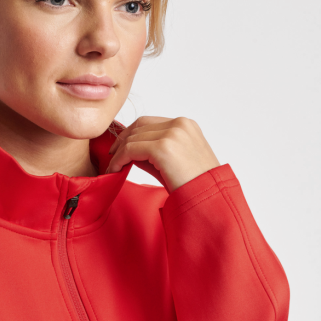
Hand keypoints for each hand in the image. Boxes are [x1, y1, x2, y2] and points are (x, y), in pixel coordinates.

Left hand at [105, 115, 219, 192]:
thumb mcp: (175, 160)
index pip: (148, 122)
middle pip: (138, 126)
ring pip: (132, 137)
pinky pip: (130, 149)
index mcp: (185, 124)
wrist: (208, 198)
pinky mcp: (163, 148)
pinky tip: (116, 169)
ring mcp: (172, 134)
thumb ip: (154, 150)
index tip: (120, 147)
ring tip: (113, 167)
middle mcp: (179, 125)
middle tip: (113, 157)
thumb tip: (129, 148)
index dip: (130, 133)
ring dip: (119, 152)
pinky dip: (119, 159)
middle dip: (122, 141)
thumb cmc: (194, 184)